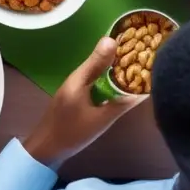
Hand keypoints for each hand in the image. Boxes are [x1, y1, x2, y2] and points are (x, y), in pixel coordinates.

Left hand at [22, 37, 142, 169]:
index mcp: (80, 78)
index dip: (121, 45)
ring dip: (114, 68)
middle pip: (101, 60)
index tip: (142, 38)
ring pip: (98, 71)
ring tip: (138, 66)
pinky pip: (94, 80)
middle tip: (145, 53)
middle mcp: (77, 77)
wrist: (44, 150)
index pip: (103, 53)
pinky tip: (119, 85)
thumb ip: (120, 103)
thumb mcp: (100, 120)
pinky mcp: (75, 94)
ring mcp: (74, 85)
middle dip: (121, 56)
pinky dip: (107, 79)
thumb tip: (142, 89)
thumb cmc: (71, 134)